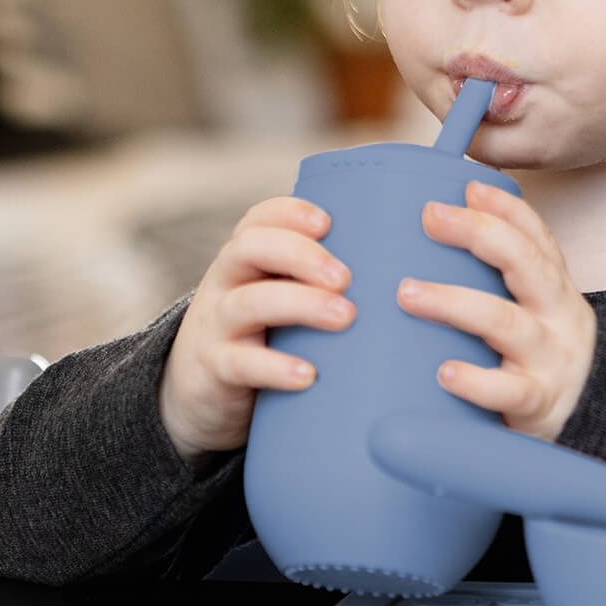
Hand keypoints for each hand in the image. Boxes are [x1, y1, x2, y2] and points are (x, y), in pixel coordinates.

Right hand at [157, 197, 355, 466]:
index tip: (328, 221)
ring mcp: (216, 324)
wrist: (200, 392)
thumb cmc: (263, 331)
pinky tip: (309, 374)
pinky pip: (240, 364)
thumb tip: (405, 259)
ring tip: (345, 315)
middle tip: (347, 277)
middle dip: (302, 254)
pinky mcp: (215, 370)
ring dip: (301, 304)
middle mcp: (227, 280)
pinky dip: (275, 367)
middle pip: (251, 247)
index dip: (291, 212)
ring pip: (249, 302)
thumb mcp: (279, 294)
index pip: (260, 218)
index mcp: (247, 256)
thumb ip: (321, 276)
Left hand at [396, 181, 596, 441]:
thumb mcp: (536, 305)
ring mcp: (549, 358)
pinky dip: (476, 381)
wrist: (598, 418)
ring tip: (408, 293)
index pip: (536, 235)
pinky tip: (444, 373)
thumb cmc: (543, 352)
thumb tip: (442, 220)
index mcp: (553, 286)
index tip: (469, 186)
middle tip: (430, 216)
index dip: (506, 207)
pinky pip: (508, 391)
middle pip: (526, 263)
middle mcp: (557, 314)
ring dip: (455, 303)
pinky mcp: (537, 403)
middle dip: (480, 234)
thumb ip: (502, 271)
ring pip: (505, 323)